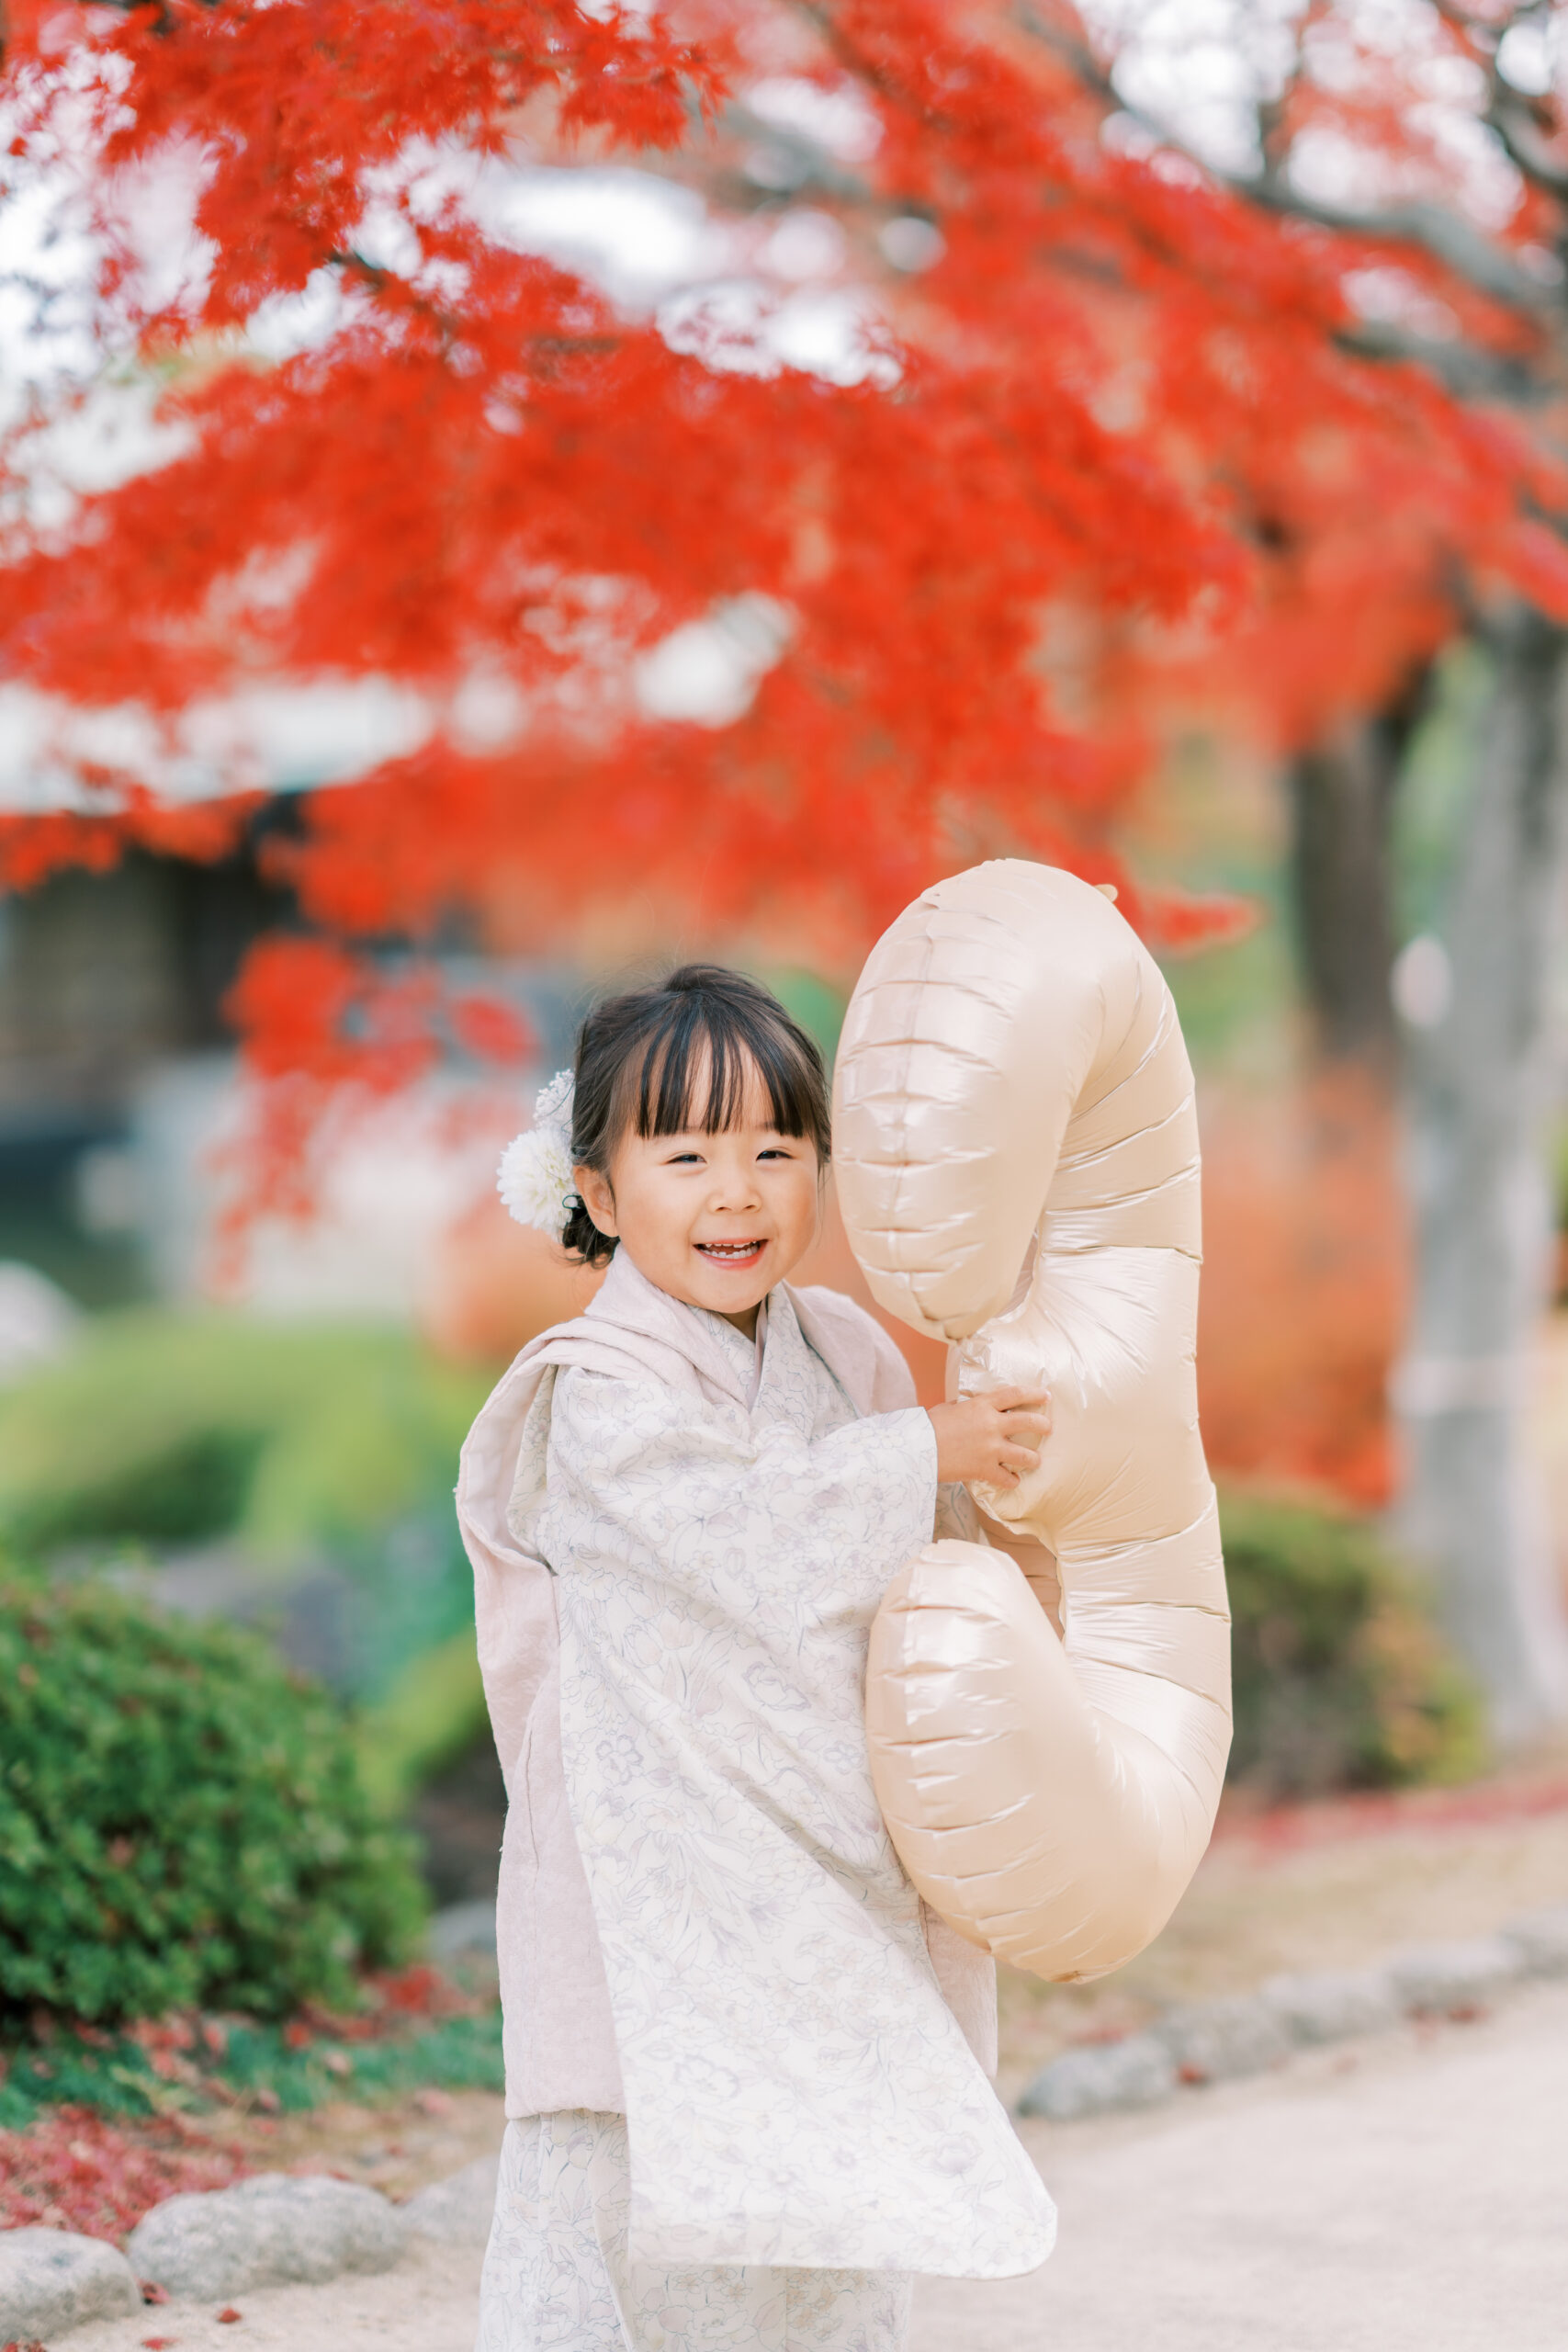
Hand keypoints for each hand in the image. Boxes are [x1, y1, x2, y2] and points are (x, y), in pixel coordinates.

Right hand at [925, 1386, 1050, 1488]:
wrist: (917, 1449)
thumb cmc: (928, 1426)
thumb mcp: (949, 1408)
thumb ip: (965, 1407)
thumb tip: (970, 1406)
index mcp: (982, 1405)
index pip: (1016, 1394)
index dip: (1035, 1394)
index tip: (1046, 1395)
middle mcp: (992, 1425)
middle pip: (1029, 1422)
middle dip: (1043, 1425)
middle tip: (1048, 1428)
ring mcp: (991, 1449)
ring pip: (1025, 1455)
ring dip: (1034, 1458)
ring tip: (1035, 1460)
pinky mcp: (984, 1469)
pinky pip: (1007, 1479)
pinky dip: (1011, 1481)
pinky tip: (1012, 1481)